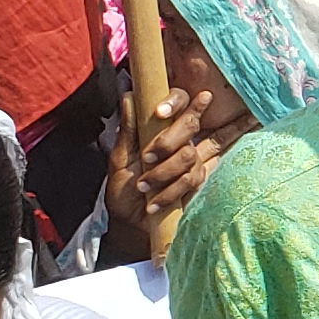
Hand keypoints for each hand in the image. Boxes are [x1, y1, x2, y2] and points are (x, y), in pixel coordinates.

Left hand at [100, 91, 219, 262]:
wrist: (129, 222)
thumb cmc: (124, 188)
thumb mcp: (120, 158)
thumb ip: (129, 129)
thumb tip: (129, 96)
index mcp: (162, 130)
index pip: (182, 104)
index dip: (181, 102)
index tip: (162, 110)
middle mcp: (182, 141)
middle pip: (191, 125)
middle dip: (169, 140)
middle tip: (147, 157)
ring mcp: (193, 162)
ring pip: (189, 155)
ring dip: (163, 172)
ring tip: (143, 185)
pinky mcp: (198, 183)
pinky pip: (191, 180)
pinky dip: (169, 192)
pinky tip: (153, 203)